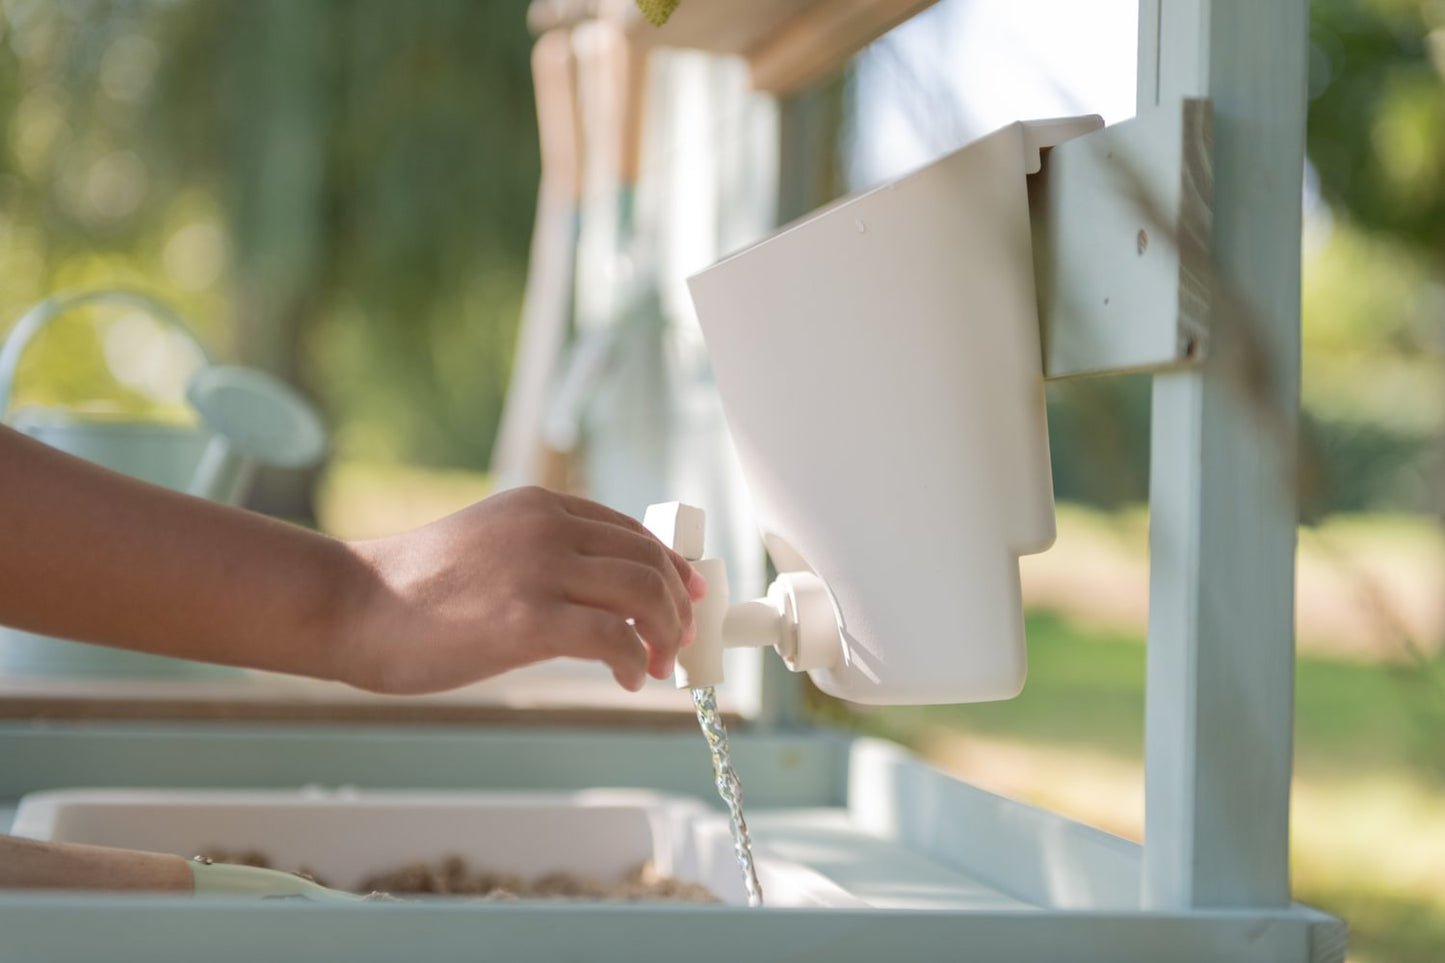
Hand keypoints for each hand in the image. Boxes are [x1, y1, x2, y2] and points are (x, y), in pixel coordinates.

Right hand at [337, 486, 705, 694]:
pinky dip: (634, 662)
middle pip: (648, 560)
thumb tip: (606, 601)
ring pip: (644, 593)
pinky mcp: (529, 619)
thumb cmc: (415, 589)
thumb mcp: (491, 547)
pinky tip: (628, 680)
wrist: (354, 605)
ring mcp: (539, 569)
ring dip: (665, 634)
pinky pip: (614, 639)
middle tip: (678, 644)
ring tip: (657, 665)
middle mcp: (548, 526)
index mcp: (540, 505)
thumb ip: (546, 557)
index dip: (670, 567)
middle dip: (677, 605)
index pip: (630, 531)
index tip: (688, 597)